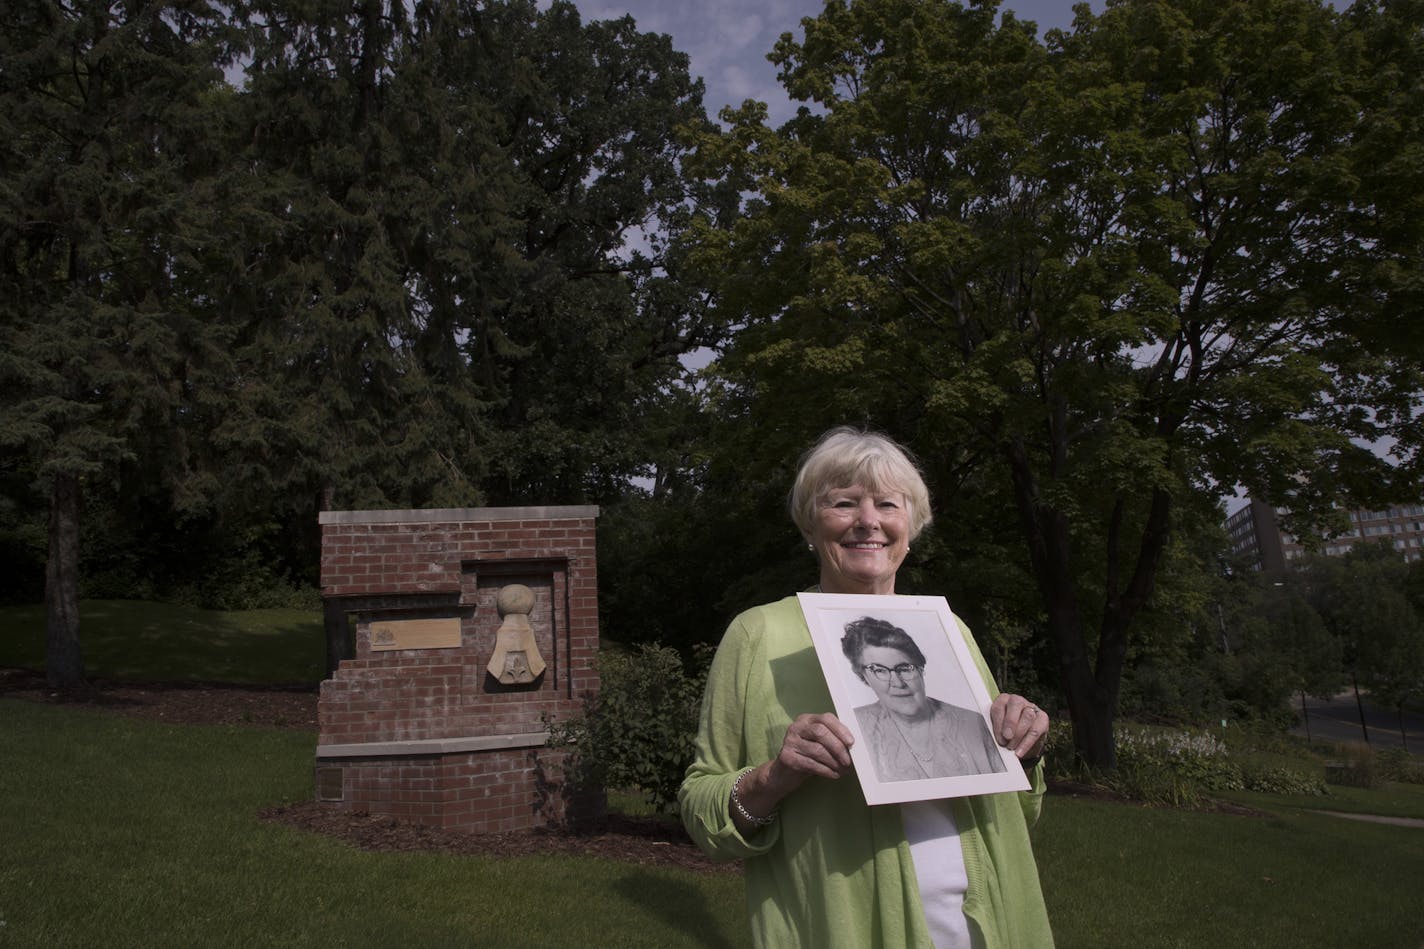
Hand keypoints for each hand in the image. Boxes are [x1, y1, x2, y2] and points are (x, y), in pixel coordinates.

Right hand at [731, 713, 854, 831]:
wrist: (783, 774)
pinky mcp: (786, 757)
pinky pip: (811, 764)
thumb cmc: (806, 756)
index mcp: (806, 719)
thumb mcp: (818, 744)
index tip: (852, 743)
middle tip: (848, 761)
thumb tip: (853, 746)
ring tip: (843, 770)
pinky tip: (834, 775)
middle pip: (821, 732)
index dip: (840, 730)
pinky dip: (826, 771)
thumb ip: (831, 739)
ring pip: (817, 750)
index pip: (826, 718)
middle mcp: (796, 727)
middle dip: (838, 747)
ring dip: (834, 762)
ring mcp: (789, 741)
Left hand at [990, 693, 1048, 760]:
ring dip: (1019, 735)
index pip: (999, 706)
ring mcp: (1031, 708)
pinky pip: (1036, 729)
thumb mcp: (997, 731)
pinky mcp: (1043, 718)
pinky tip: (1020, 751)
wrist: (1021, 743)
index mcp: (1003, 700)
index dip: (998, 722)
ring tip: (1011, 747)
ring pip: (1028, 716)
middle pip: (1016, 703)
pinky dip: (1027, 742)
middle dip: (1010, 722)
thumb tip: (994, 738)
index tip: (998, 737)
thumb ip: (995, 730)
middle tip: (1006, 738)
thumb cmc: (1006, 734)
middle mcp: (1018, 701)